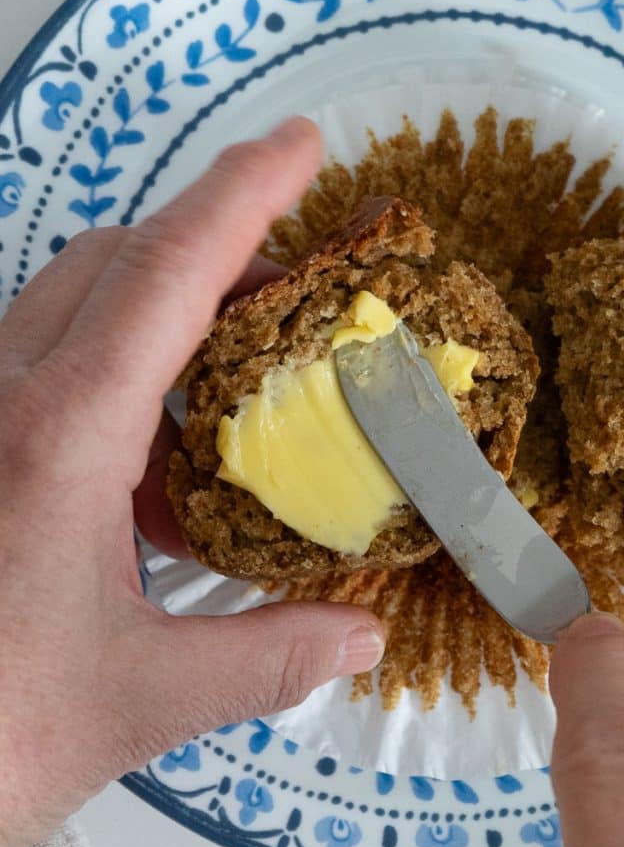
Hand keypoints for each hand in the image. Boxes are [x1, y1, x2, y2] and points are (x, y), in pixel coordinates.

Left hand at [0, 118, 384, 846]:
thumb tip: (365, 635)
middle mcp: (6, 398)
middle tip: (291, 296)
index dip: (242, 195)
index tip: (303, 145)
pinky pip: (44, 355)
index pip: (167, 275)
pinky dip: (116, 360)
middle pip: (116, 259)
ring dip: (161, 298)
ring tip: (234, 366)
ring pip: (71, 296)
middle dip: (212, 246)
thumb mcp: (138, 701)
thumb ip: (264, 660)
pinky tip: (150, 453)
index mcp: (61, 438)